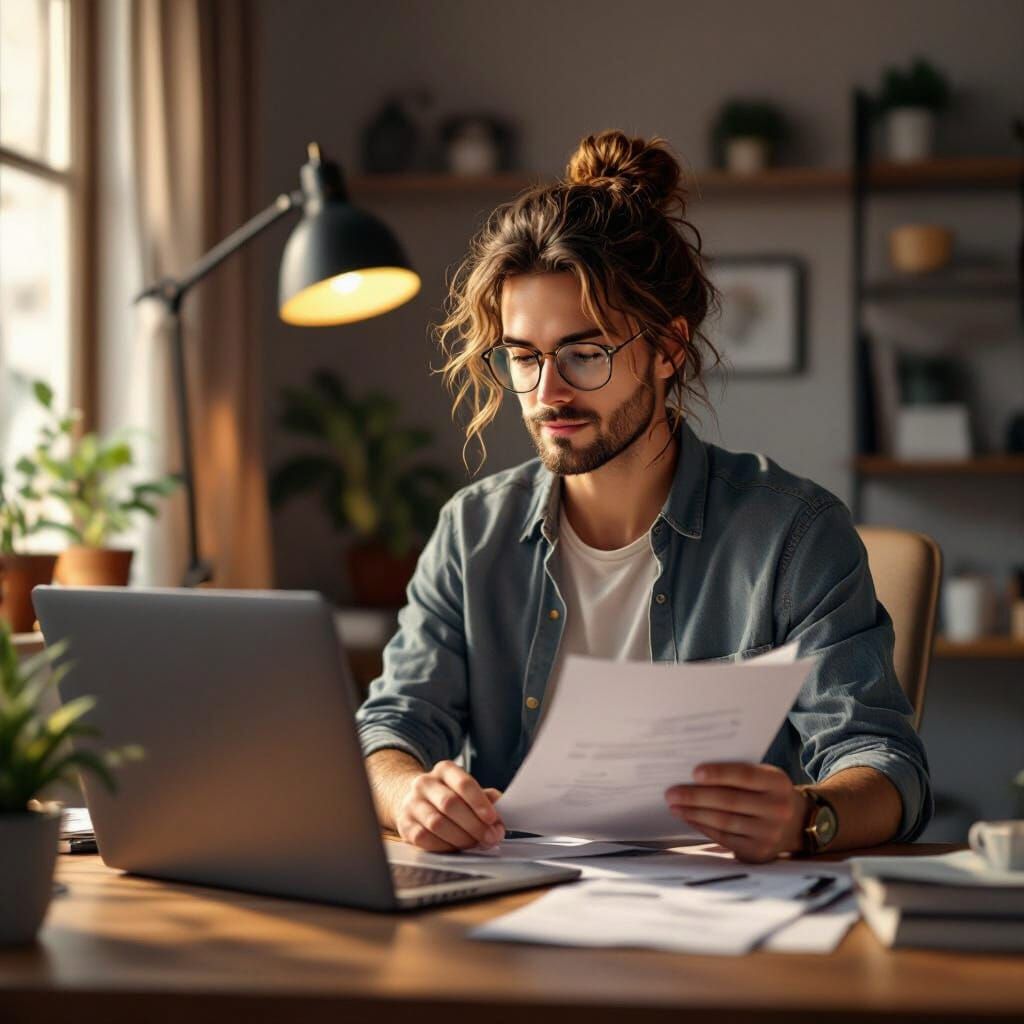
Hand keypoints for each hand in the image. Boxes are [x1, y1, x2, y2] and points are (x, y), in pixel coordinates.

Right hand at [395, 760, 504, 852]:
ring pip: (437, 823)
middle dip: (474, 825)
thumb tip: (502, 809)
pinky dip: (443, 846)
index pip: (463, 783)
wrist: (413, 799)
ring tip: (474, 844)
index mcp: (444, 770)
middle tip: (490, 838)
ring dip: (460, 838)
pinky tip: (455, 847)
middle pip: (450, 804)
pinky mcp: (404, 824)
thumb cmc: (446, 796)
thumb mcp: (465, 790)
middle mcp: (425, 783)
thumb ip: (485, 797)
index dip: (479, 802)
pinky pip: (424, 838)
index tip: (492, 818)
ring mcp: (412, 803)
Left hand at [664, 762, 805, 862]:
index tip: (694, 772)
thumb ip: (737, 774)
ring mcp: (769, 834)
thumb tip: (694, 774)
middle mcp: (777, 809)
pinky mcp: (758, 852)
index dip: (719, 774)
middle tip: (671, 793)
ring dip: (694, 814)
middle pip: (730, 801)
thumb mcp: (764, 777)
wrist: (797, 823)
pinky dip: (703, 827)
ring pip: (724, 822)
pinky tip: (688, 818)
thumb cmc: (768, 792)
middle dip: (696, 797)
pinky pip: (724, 838)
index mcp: (777, 783)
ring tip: (674, 806)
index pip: (745, 776)